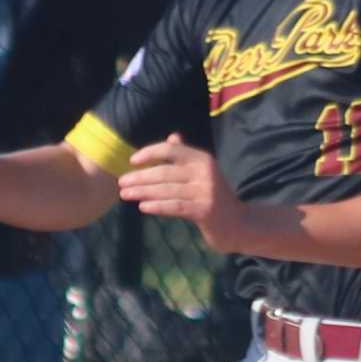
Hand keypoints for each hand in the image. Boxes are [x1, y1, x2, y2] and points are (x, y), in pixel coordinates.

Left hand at [120, 133, 246, 246]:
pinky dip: (157, 206)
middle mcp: (205, 173)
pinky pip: (175, 207)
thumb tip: (172, 138)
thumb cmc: (215, 196)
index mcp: (203, 160)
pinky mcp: (205, 211)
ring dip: (143, 192)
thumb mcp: (204, 173)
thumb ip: (187, 156)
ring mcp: (206, 192)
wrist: (239, 224)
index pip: (171, 150)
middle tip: (121, 182)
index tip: (132, 161)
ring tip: (125, 195)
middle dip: (140, 177)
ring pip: (167, 190)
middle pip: (165, 172)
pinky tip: (142, 207)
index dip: (150, 153)